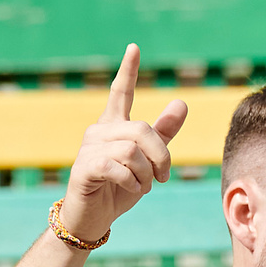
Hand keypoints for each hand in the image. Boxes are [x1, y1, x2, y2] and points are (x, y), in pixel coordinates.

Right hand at [58, 43, 190, 247]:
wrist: (91, 219)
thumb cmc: (117, 189)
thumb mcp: (147, 162)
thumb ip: (162, 134)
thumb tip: (182, 103)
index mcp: (113, 126)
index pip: (120, 92)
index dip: (128, 71)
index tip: (134, 47)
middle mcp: (99, 131)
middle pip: (141, 129)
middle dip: (160, 156)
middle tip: (163, 177)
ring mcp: (89, 148)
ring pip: (132, 151)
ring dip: (145, 174)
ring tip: (142, 187)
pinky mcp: (84, 168)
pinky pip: (118, 167)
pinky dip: (131, 182)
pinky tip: (131, 190)